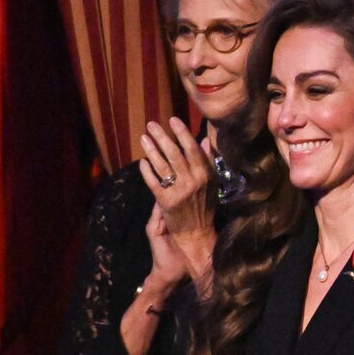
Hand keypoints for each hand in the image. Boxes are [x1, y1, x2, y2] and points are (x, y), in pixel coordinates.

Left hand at [139, 117, 216, 279]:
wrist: (196, 234)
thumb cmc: (204, 207)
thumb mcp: (211, 183)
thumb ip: (207, 161)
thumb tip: (204, 140)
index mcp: (205, 175)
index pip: (192, 149)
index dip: (181, 133)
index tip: (173, 120)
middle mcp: (192, 182)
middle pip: (174, 154)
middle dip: (162, 137)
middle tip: (151, 125)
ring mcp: (179, 192)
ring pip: (162, 166)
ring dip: (151, 150)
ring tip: (144, 138)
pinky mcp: (166, 202)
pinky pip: (154, 182)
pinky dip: (147, 171)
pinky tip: (142, 162)